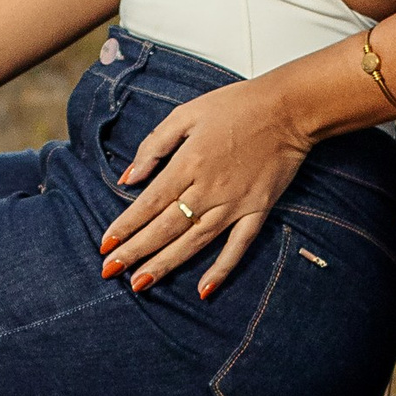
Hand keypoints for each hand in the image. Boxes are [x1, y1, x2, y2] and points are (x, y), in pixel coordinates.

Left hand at [100, 77, 312, 295]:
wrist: (289, 109)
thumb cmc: (237, 105)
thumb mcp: (187, 113)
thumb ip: (154, 145)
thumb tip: (128, 177)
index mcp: (189, 163)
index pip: (149, 203)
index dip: (126, 226)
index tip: (105, 244)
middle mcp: (209, 189)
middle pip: (165, 227)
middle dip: (136, 251)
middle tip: (111, 270)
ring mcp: (235, 204)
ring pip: (194, 242)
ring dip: (166, 264)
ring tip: (140, 283)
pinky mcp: (258, 211)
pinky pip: (238, 246)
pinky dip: (222, 269)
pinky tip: (204, 290)